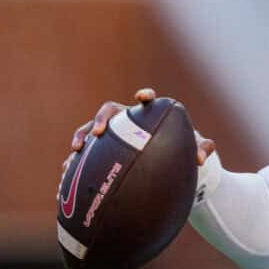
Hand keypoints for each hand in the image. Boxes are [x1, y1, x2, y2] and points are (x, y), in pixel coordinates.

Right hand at [66, 88, 213, 165]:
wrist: (165, 161)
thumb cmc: (179, 149)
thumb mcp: (191, 148)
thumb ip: (201, 148)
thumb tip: (201, 159)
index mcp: (148, 114)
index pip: (146, 100)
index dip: (144, 95)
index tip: (142, 95)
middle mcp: (126, 120)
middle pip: (109, 111)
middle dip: (102, 118)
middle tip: (98, 131)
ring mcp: (111, 134)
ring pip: (89, 129)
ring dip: (81, 137)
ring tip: (76, 151)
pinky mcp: (100, 150)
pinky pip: (84, 153)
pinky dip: (75, 161)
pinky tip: (67, 172)